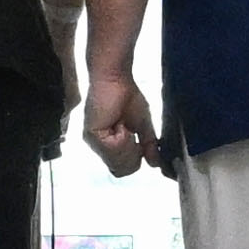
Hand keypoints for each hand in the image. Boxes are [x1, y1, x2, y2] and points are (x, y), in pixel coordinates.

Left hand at [85, 63, 155, 177]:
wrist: (115, 78)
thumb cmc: (126, 95)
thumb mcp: (143, 125)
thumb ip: (148, 145)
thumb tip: (155, 163)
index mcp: (108, 146)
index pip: (121, 169)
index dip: (135, 160)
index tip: (139, 142)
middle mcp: (99, 147)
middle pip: (120, 170)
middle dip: (134, 153)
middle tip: (132, 132)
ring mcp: (94, 142)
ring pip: (118, 163)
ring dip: (129, 144)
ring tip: (125, 124)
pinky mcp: (93, 134)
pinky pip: (115, 148)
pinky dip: (124, 136)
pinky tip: (120, 122)